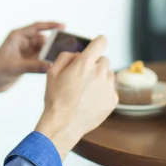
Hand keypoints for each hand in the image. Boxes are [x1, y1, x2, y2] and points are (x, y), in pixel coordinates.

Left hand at [0, 22, 64, 105]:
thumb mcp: (15, 67)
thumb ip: (33, 66)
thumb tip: (49, 65)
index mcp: (16, 36)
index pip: (36, 27)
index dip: (50, 25)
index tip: (63, 26)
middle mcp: (22, 42)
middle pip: (42, 39)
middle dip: (51, 44)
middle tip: (63, 50)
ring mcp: (26, 51)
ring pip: (43, 50)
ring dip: (49, 54)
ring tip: (59, 59)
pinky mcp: (28, 61)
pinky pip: (41, 58)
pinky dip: (46, 62)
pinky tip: (52, 66)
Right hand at [34, 35, 117, 159]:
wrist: (63, 124)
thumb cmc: (56, 99)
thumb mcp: (52, 72)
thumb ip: (66, 56)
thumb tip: (78, 53)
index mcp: (84, 63)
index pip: (100, 42)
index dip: (98, 41)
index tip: (98, 43)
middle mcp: (99, 72)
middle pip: (103, 60)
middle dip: (95, 65)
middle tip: (83, 77)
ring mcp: (108, 87)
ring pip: (109, 75)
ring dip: (101, 78)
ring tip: (86, 90)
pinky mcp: (113, 100)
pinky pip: (111, 89)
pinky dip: (103, 92)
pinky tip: (91, 99)